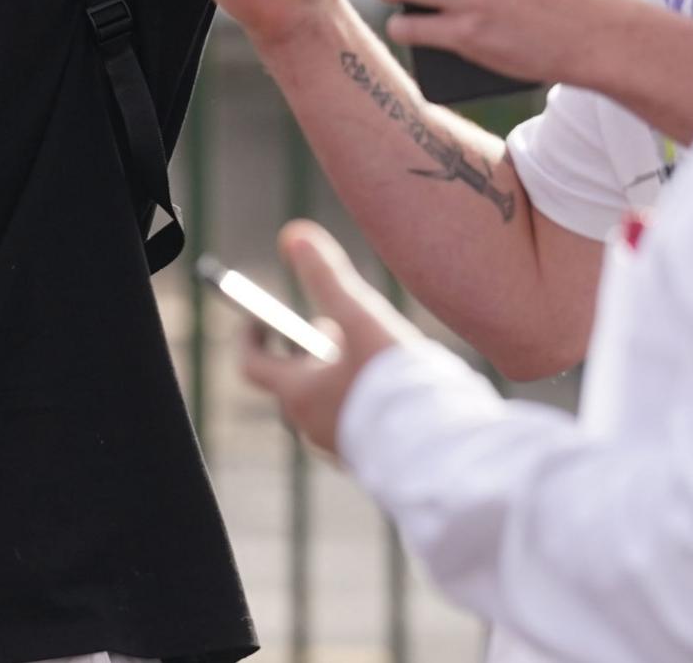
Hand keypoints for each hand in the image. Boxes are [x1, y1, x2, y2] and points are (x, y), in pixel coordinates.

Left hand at [239, 221, 426, 456]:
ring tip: (367, 349)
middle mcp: (311, 426)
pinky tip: (393, 386)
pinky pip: (353, 423)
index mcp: (299, 395)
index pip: (252, 365)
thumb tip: (293, 232)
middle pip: (293, 382)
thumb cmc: (396, 383)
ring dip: (336, 373)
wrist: (443, 451)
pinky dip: (359, 399)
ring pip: (325, 403)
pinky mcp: (371, 460)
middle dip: (307, 350)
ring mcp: (341, 447)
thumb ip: (328, 276)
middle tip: (330, 324)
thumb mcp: (361, 318)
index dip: (249, 337)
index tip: (256, 318)